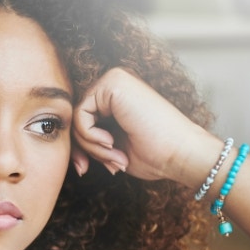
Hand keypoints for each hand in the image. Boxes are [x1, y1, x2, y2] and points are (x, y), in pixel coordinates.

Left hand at [71, 68, 211, 182]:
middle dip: (83, 148)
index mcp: (116, 98)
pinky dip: (90, 136)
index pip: (80, 121)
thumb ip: (90, 142)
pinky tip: (112, 142)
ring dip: (90, 146)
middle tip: (107, 165)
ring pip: (76, 117)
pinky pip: (80, 114)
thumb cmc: (155, 155)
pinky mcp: (113, 83)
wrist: (181, 154)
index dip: (78, 148)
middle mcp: (114, 85)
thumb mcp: (112, 150)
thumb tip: (68, 151)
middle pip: (75, 118)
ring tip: (115, 156)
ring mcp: (114, 80)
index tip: (84, 169)